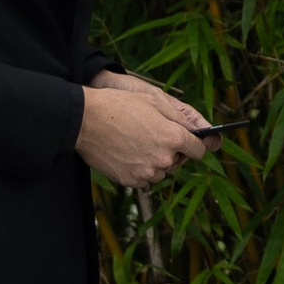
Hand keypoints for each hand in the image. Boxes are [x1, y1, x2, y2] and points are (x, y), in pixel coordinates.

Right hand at [77, 71, 210, 188]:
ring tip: (135, 143)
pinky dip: (138, 169)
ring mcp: (146, 172)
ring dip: (153, 161)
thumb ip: (180, 119)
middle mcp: (163, 159)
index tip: (188, 142)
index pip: (198, 150)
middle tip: (150, 135)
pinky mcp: (130, 181)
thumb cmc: (119, 106)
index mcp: (173, 137)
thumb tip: (196, 132)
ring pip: (159, 171)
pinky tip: (126, 153)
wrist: (85, 120)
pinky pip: (143, 178)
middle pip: (177, 161)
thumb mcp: (154, 102)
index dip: (194, 144)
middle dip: (169, 150)